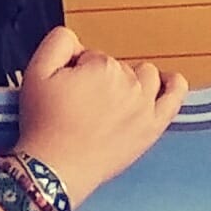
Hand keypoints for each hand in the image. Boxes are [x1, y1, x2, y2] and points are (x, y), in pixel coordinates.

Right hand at [12, 26, 183, 197]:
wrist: (54, 168)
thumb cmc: (45, 126)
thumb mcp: (35, 72)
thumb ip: (58, 43)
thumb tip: (77, 42)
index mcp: (101, 67)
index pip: (92, 55)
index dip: (76, 70)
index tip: (66, 90)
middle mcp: (128, 83)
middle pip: (118, 66)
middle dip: (100, 78)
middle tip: (81, 102)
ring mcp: (144, 105)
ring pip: (146, 75)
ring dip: (130, 80)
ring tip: (110, 99)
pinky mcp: (153, 126)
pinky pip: (175, 96)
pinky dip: (173, 85)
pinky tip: (166, 83)